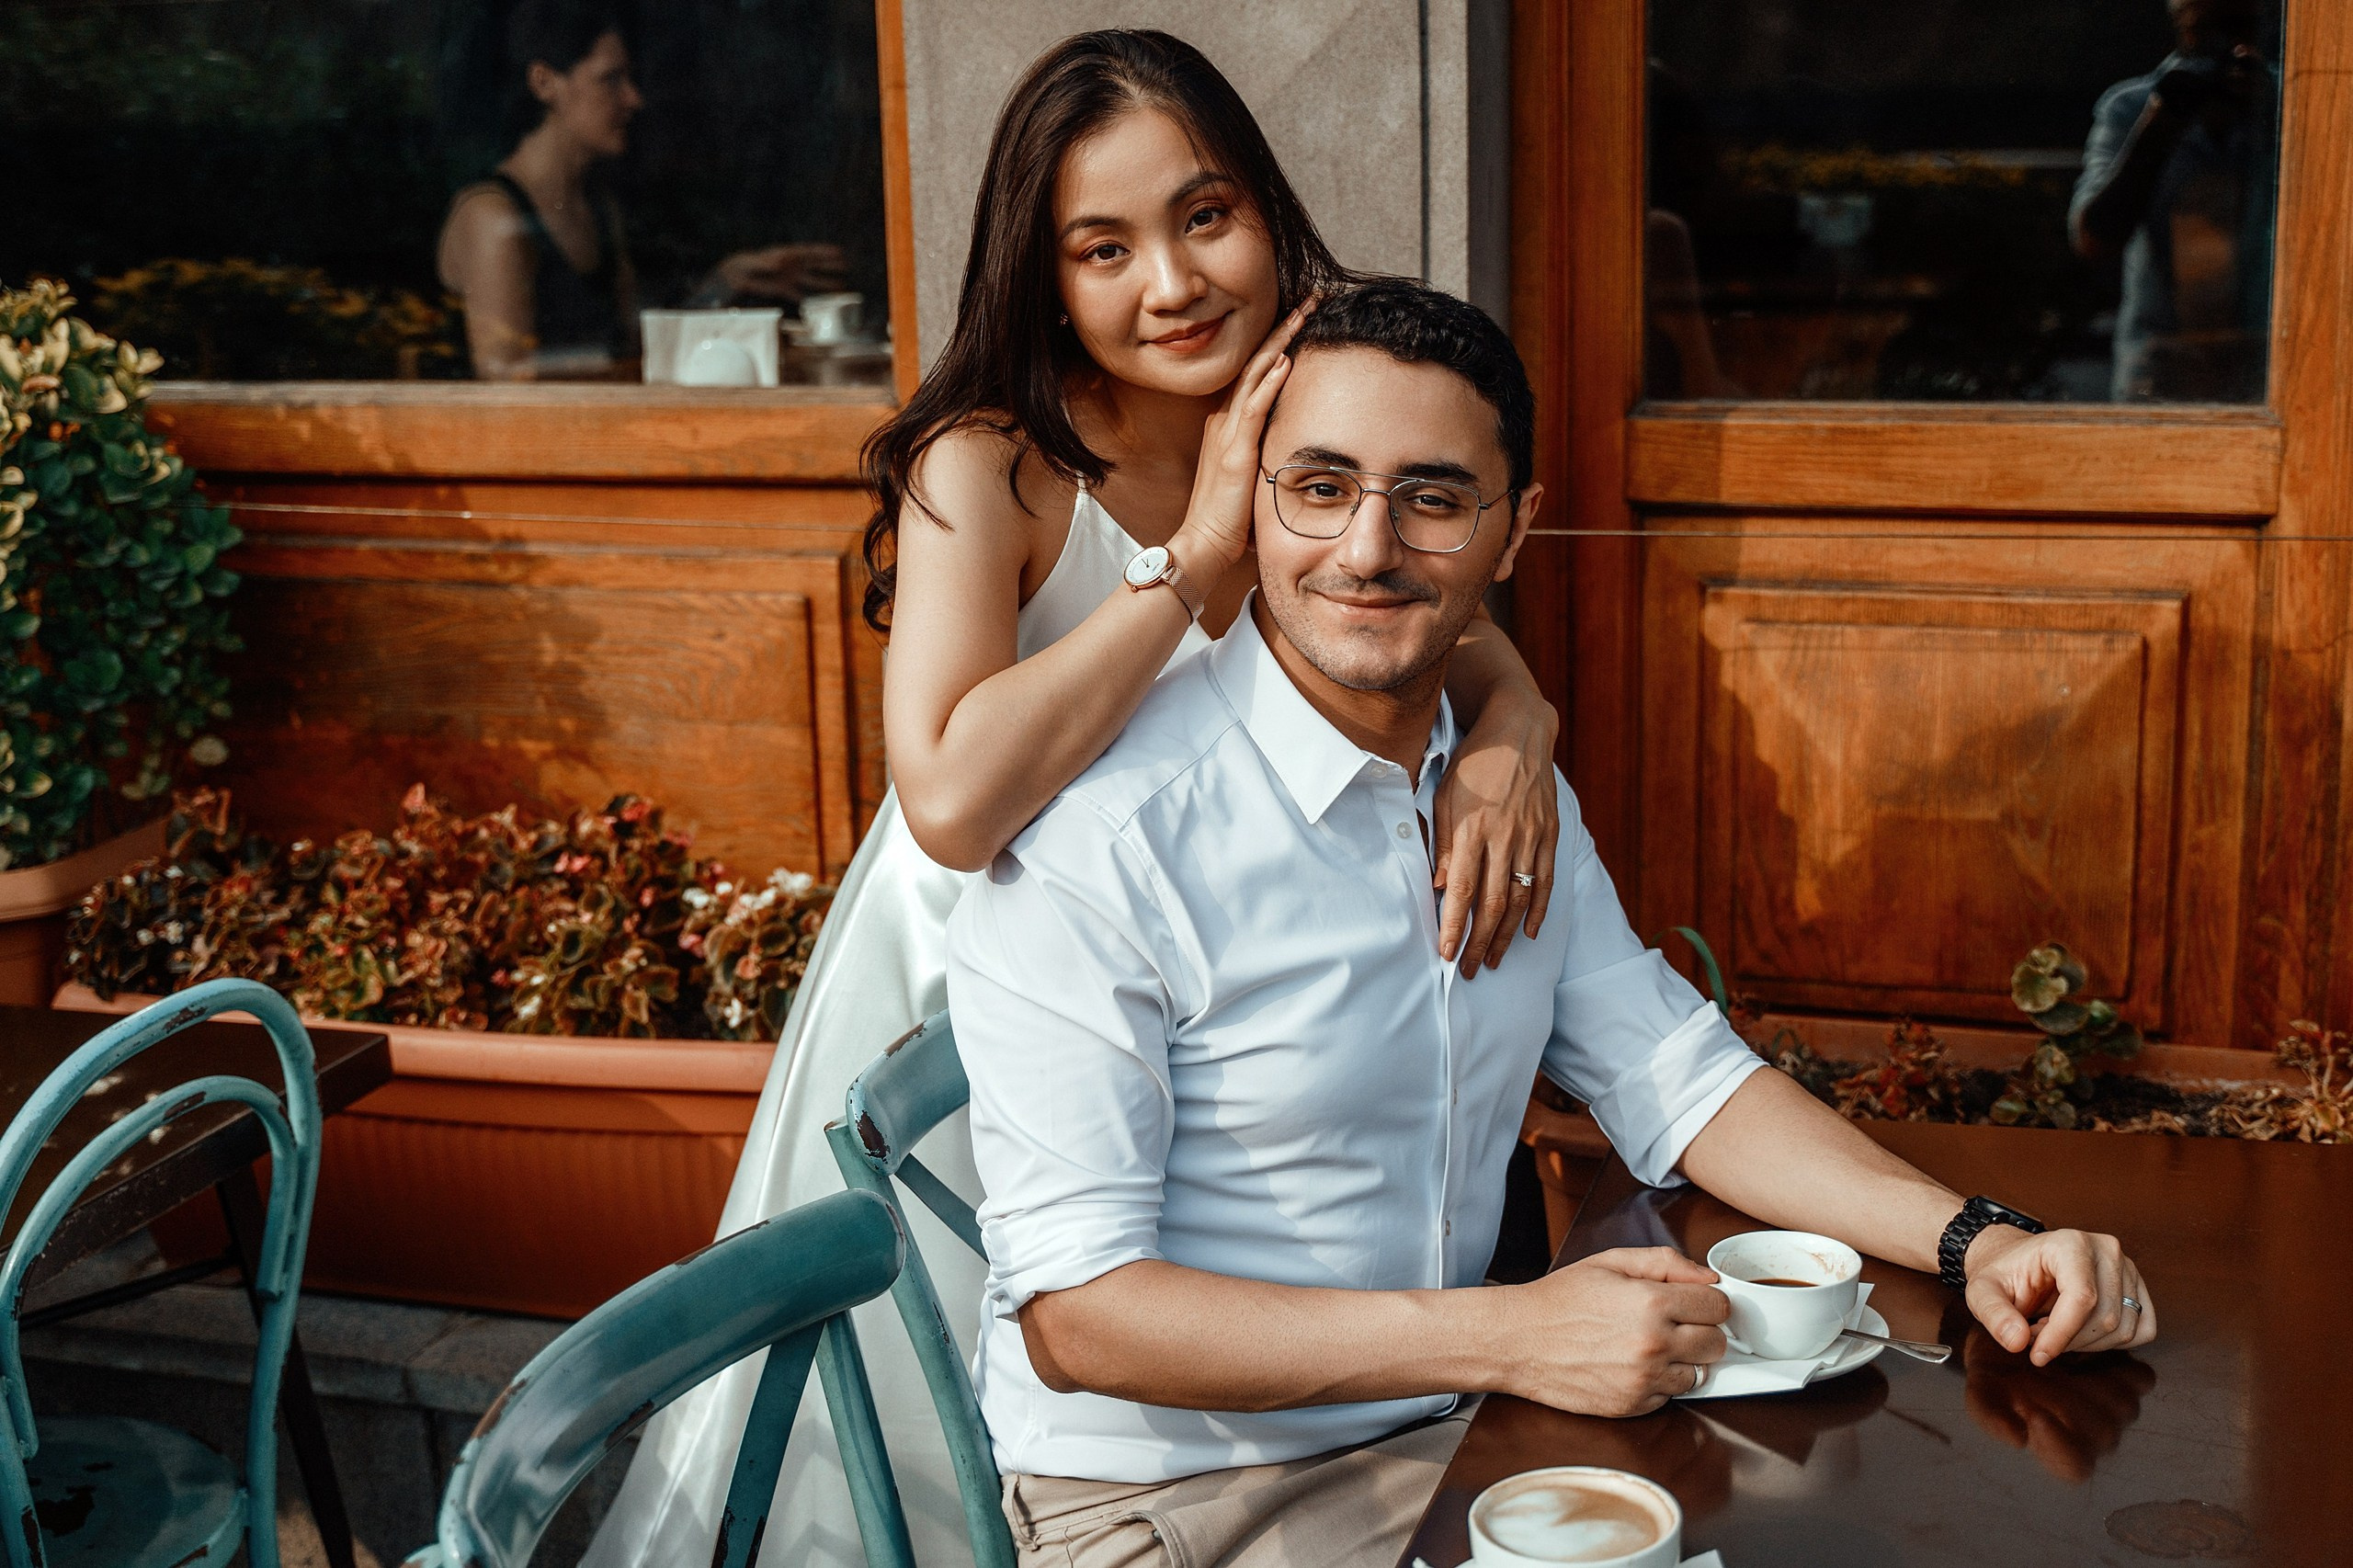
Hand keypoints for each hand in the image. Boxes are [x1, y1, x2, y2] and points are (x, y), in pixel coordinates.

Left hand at [715, 243, 848, 303]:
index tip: (838, 252)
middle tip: (847, 265)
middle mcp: (791, 265)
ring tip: (842, 286)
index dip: (824, 252)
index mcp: (786, 255)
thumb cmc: (743, 264)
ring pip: (812, 280)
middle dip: (830, 265)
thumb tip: (778, 264)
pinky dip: (811, 299)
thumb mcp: (753, 262)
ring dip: (825, 283)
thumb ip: (765, 262)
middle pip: (814, 264)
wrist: (734, 275)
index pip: (809, 252)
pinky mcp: (784, 289)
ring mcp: (789, 277)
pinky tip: (820, 304)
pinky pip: (801, 294)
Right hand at [1170, 300, 1315, 572]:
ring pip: (1255, 374)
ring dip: (1280, 342)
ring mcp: (1228, 433)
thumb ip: (1265, 456)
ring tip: (1304, 314)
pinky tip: (1285, 361)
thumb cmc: (1228, 519)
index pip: (1256, 371)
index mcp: (1228, 424)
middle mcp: (1225, 420)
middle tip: (1313, 298)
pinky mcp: (1234, 452)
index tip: (1306, 317)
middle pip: (1257, 361)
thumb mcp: (1250, 477)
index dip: (1280, 341)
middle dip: (1285, 327)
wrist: (1203, 544)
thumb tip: (1292, 452)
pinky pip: (1253, 410)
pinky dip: (1269, 383)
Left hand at [1435, 691, 1559, 972]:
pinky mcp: (1549, 834)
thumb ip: (1443, 843)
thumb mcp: (1445, 796)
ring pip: (1519, 899)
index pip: (1460, 891)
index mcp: (1471, 829)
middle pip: (1491, 903)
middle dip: (1478, 942)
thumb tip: (1438, 888)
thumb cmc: (1473, 763)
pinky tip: (1527, 933)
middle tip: (1469, 969)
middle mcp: (1503, 837)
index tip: (1446, 954)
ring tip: (1493, 959)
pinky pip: (1544, 881)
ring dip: (1505, 935)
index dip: (1453, 927)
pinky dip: (1537, 911)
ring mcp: (1531, 837)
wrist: (1518, 732)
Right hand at [1495, 1247, 1728, 1416]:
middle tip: (1676, 1323)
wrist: (1518, 1340)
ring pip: (1700, 1374)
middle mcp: (1654, 1344)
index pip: (1718, 1307)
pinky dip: (1660, 1381)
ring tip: (1652, 1344)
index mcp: (1652, 1303)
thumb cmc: (1560, 1299)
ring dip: (1684, 1360)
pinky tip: (1633, 1364)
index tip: (1695, 1302)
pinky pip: (1670, 1396)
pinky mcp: (1632, 1406)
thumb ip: (1665, 1263)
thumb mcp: (1610, 1262)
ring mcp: (1644, 1379)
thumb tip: (1709, 1276)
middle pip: (1717, 1343)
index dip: (1708, 1301)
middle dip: (1702, 1331)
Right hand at [1961, 1326, 2154, 1483]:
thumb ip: (1991, 1415)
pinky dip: (2123, 1365)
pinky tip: (2091, 1348)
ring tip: (2065, 1353)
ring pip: (2125, 1407)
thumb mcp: (1982, 1391)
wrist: (2015, 1332)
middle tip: (2044, 1371)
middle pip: (2102, 1435)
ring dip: (2100, 1383)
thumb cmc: (1996, 1371)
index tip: (2035, 1415)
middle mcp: (2090, 1433)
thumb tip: (2017, 1438)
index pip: (2072, 1467)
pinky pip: (2140, 1380)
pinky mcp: (2130, 1379)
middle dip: (2075, 1404)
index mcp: (2054, 1444)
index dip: (2059, 1448)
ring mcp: (2115, 1408)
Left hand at [1962, 1225, 2156, 1365]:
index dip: (2061, 1334)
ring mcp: (2127, 1268)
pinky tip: (2081, 1330)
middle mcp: (2106, 1250)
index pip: (2082, 1297)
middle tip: (2037, 1333)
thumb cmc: (2005, 1275)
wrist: (2020, 1264)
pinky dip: (2110, 1343)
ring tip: (2055, 1327)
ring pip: (2122, 1329)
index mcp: (2070, 1243)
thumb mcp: (1982, 1292)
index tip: (2037, 1355)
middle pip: (2104, 1317)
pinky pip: (2141, 1331)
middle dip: (2068, 1339)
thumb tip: (2017, 1341)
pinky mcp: (2138, 1289)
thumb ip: (1994, 1315)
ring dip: (2086, 1343)